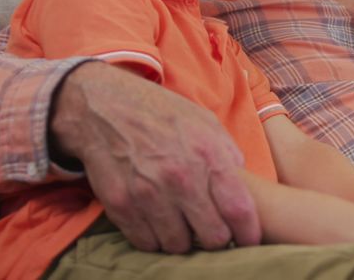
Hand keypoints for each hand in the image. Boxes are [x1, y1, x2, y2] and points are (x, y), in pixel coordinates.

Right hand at [50, 62, 259, 252]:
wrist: (104, 107)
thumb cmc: (160, 114)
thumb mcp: (204, 121)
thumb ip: (227, 153)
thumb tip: (242, 183)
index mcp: (208, 155)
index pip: (238, 209)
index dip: (248, 232)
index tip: (249, 239)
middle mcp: (180, 178)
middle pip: (212, 236)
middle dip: (217, 238)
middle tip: (212, 230)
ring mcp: (148, 194)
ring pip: (179, 245)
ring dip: (184, 240)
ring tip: (181, 223)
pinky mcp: (121, 206)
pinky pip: (146, 242)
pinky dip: (154, 238)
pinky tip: (156, 221)